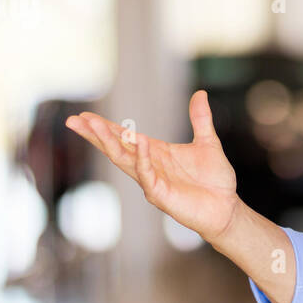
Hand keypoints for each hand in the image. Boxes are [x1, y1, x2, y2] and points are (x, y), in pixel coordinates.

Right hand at [65, 90, 239, 242]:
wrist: (227, 209)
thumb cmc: (215, 180)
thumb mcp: (208, 143)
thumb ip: (200, 119)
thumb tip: (200, 93)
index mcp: (155, 153)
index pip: (124, 138)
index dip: (105, 127)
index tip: (84, 116)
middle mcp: (148, 167)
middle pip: (115, 148)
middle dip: (95, 134)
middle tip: (75, 120)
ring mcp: (152, 182)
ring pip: (124, 160)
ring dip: (110, 143)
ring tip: (93, 126)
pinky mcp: (160, 195)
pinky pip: (147, 174)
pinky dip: (142, 157)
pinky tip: (138, 140)